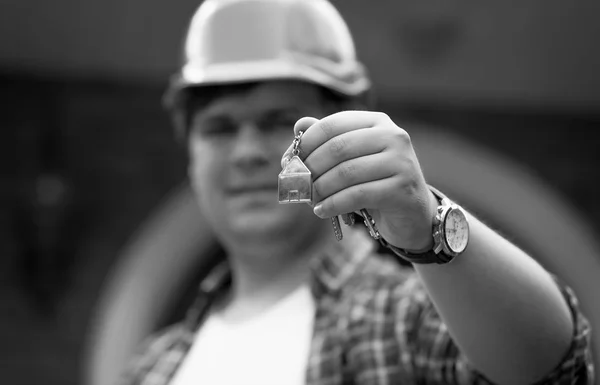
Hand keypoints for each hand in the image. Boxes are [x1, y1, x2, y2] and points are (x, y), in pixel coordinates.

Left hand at [281, 111, 437, 250]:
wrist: (413, 214)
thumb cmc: (376, 183)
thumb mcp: (352, 160)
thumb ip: (327, 141)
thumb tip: (298, 125)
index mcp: (377, 122)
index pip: (333, 124)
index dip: (306, 142)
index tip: (289, 160)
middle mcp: (393, 136)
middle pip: (338, 148)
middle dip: (311, 167)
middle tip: (298, 184)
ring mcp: (401, 162)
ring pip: (346, 173)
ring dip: (321, 189)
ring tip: (310, 199)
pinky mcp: (402, 189)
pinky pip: (357, 195)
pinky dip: (333, 205)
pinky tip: (321, 211)